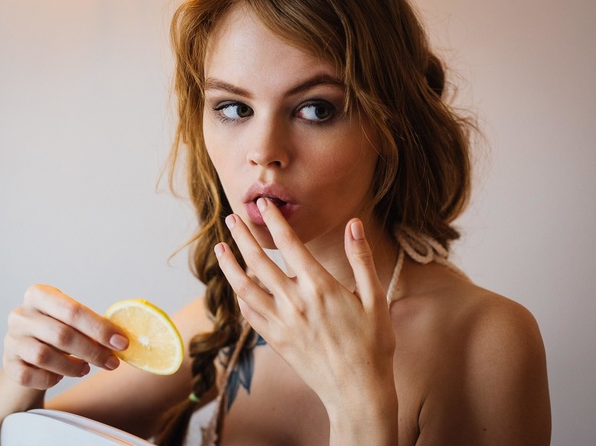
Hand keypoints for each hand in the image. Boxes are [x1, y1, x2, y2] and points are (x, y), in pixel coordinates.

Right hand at [3, 284, 128, 389]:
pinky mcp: (8, 364)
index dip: (100, 328)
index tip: (122, 343)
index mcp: (40, 295)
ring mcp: (11, 339)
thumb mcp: (72, 321)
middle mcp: (21, 314)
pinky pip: (31, 376)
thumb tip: (122, 339)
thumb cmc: (58, 331)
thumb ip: (93, 325)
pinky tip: (60, 376)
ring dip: (73, 367)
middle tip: (112, 363)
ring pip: (45, 356)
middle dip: (93, 351)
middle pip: (62, 334)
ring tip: (86, 369)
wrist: (27, 353)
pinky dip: (50, 379)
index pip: (73, 310)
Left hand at [214, 197, 395, 411]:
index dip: (275, 221)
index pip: (289, 244)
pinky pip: (249, 313)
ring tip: (220, 247)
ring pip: (245, 287)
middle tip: (231, 218)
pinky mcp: (275, 340)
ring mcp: (281, 322)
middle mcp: (295, 302)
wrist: (358, 392)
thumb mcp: (375, 299)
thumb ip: (362, 259)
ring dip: (230, 265)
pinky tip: (235, 286)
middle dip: (242, 236)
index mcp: (320, 286)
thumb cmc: (373, 345)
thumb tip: (355, 224)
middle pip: (259, 261)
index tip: (264, 204)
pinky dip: (239, 296)